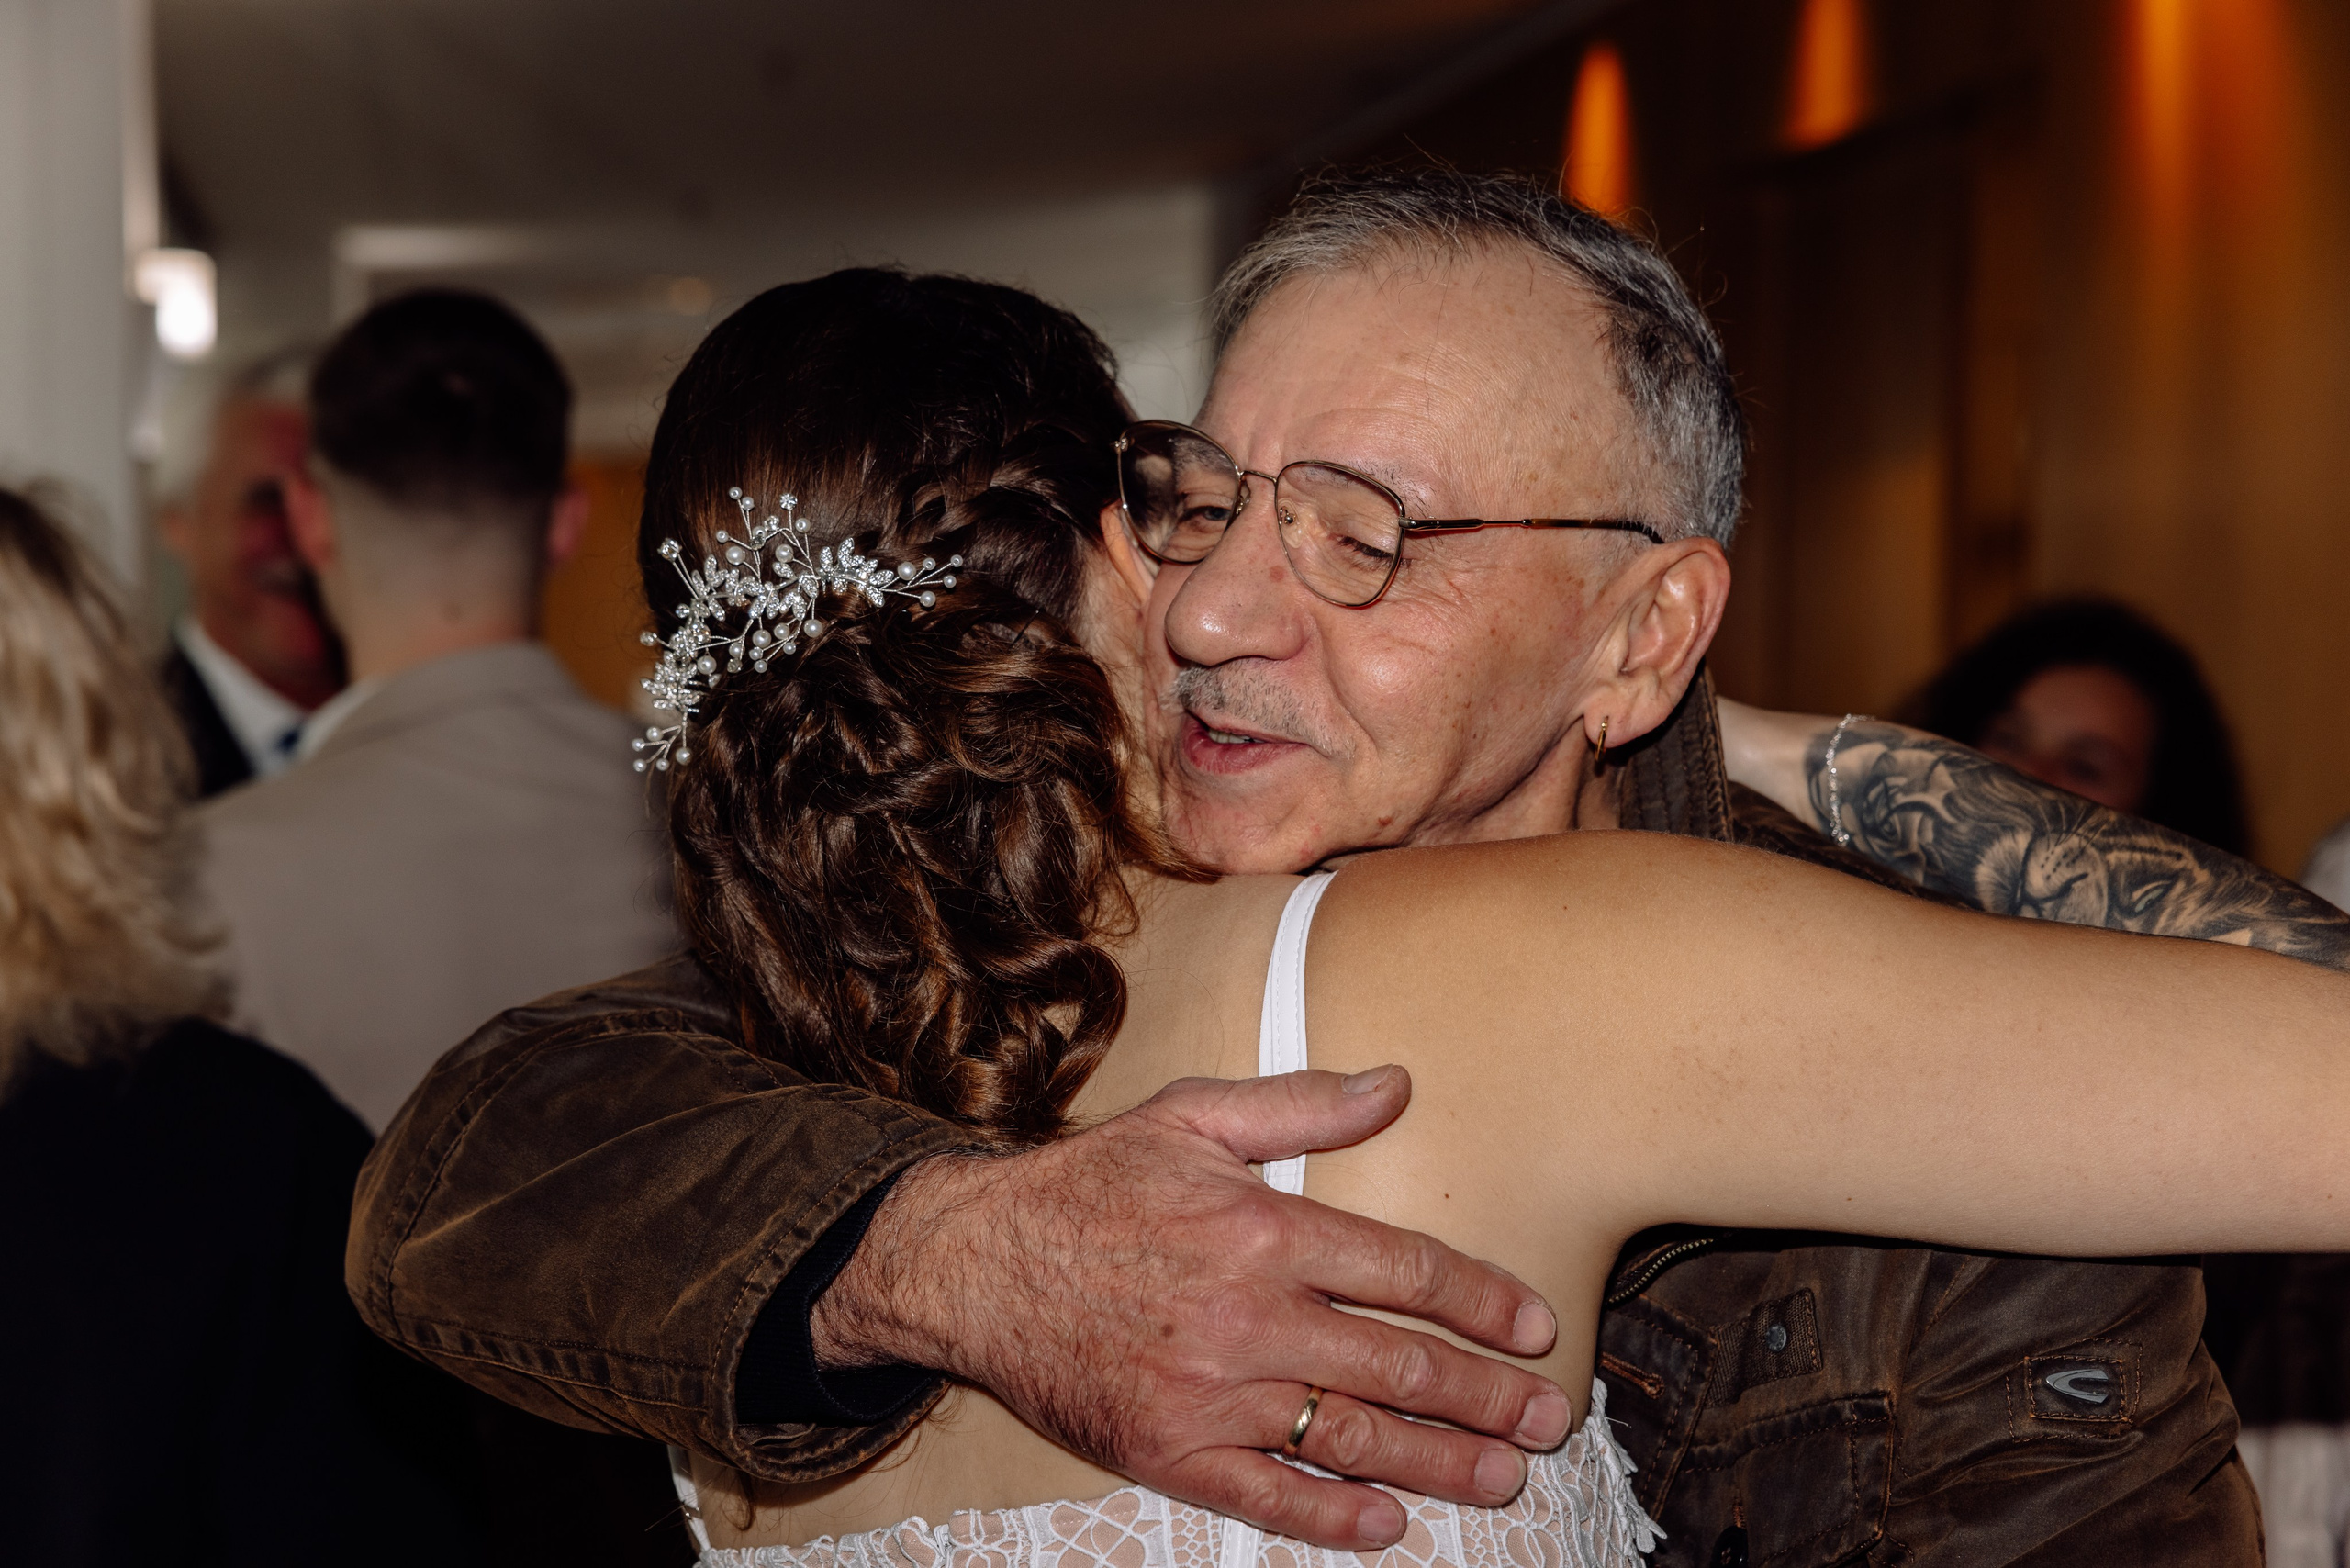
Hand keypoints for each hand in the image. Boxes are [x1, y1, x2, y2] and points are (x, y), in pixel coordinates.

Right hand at [810, 1066, 1568, 1550]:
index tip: (1538, 1328)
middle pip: (1397, 1367)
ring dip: (1437, 1464)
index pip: (1404, 1271)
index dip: (1483, 1303)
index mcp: (1261, 1228)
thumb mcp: (1191, 1116)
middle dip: (1486, 1399)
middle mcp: (1245, 1316)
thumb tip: (1399, 1085)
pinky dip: (1331, 1516)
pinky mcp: (1165, 1449)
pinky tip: (1386, 1525)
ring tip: (1502, 1479)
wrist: (970, 1264)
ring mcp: (1207, 1393)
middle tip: (1548, 1420)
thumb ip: (1300, 1104)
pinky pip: (1265, 1495)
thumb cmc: (1087, 1183)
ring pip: (1347, 1438)